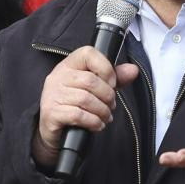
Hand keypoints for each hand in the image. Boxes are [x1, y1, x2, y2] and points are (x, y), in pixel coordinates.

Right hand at [32, 46, 138, 167]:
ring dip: (102, 111)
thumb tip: (133, 70)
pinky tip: (97, 125)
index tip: (112, 83)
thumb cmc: (75, 106)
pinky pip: (78, 115)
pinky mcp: (51, 113)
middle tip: (111, 106)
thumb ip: (114, 78)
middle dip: (107, 96)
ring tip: (105, 117)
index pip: (88, 53)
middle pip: (90, 80)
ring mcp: (52, 95)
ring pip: (85, 99)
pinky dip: (93, 122)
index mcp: (68, 65)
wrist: (54, 130)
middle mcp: (57, 77)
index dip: (105, 67)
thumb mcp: (95, 89)